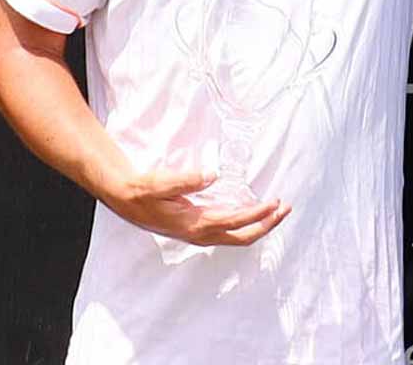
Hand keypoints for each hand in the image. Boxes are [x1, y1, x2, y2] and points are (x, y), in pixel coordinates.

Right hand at [96, 165, 291, 246]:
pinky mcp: (199, 230)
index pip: (235, 221)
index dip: (257, 213)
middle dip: (267, 224)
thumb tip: (210, 175)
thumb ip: (185, 180)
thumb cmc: (144, 191)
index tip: (274, 202)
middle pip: (243, 237)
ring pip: (238, 236)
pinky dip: (247, 223)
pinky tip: (254, 211)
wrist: (127, 200)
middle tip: (285, 208)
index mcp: (195, 223)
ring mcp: (201, 234)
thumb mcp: (160, 183)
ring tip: (277, 210)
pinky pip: (230, 232)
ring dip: (259, 225)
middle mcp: (201, 234)